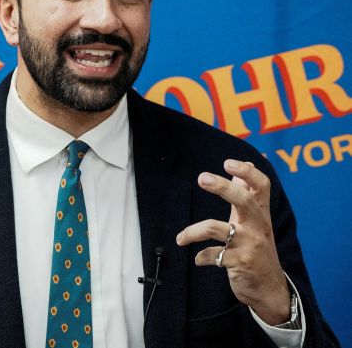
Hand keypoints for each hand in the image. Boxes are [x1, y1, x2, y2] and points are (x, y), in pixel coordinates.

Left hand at [176, 159, 290, 324]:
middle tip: (202, 177)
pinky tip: (198, 259)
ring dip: (192, 232)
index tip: (229, 162)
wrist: (269, 289)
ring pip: (215, 229)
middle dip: (222, 187)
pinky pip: (211, 255)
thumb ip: (248, 194)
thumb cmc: (258, 249)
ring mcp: (249, 245)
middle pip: (243, 200)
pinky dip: (201, 257)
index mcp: (260, 214)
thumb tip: (247, 164)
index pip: (262, 187)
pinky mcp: (239, 263)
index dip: (247, 172)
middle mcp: (257, 227)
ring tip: (181, 238)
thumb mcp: (255, 221)